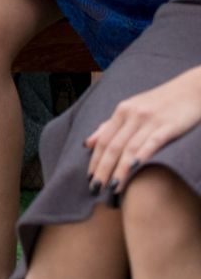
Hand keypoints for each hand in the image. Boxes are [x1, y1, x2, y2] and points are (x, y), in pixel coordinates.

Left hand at [85, 67, 200, 193]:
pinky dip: (140, 156)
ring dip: (119, 170)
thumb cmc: (162, 102)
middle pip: (112, 146)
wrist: (194, 88)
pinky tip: (133, 169)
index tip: (88, 179)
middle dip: (102, 169)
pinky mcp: (168, 125)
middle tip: (95, 189)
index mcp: (122, 111)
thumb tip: (87, 144)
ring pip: (129, 148)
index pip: (103, 140)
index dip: (95, 160)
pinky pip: (151, 143)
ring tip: (112, 188)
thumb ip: (110, 126)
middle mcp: (132, 115)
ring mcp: (150, 120)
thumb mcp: (133, 109)